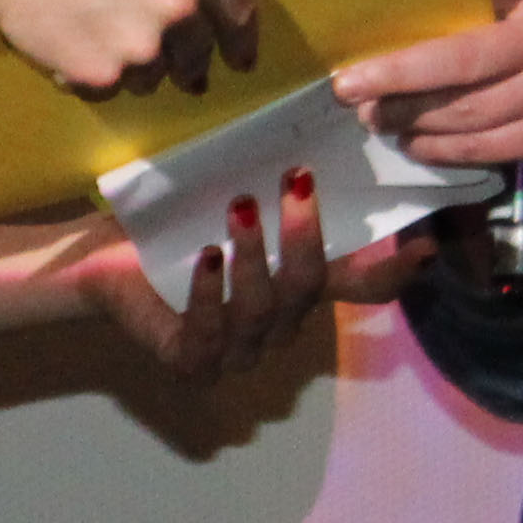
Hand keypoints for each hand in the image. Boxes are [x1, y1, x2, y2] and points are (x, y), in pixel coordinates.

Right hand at [0, 0, 256, 96]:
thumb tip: (193, 10)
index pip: (240, 16)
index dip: (240, 41)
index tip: (238, 58)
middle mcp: (182, 8)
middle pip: (198, 55)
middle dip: (185, 63)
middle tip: (163, 59)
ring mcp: (143, 47)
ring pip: (150, 77)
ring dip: (131, 67)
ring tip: (93, 32)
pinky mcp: (101, 75)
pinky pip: (106, 86)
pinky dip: (90, 73)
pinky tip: (66, 40)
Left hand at [84, 166, 426, 375]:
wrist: (99, 258)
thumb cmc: (172, 230)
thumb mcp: (234, 206)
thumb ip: (281, 200)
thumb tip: (319, 159)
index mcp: (296, 292)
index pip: (359, 290)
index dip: (392, 273)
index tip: (423, 247)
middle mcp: (275, 330)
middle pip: (305, 290)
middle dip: (302, 235)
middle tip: (293, 183)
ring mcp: (234, 354)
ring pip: (260, 312)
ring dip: (253, 258)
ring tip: (239, 211)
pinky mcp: (189, 364)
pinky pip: (208, 337)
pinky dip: (208, 296)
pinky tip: (205, 260)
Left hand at [335, 0, 522, 172]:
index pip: (473, 6)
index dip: (420, 30)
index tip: (368, 43)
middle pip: (460, 68)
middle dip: (397, 82)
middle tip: (349, 89)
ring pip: (467, 117)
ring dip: (411, 119)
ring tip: (372, 116)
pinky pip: (485, 150)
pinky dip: (442, 149)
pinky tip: (413, 142)